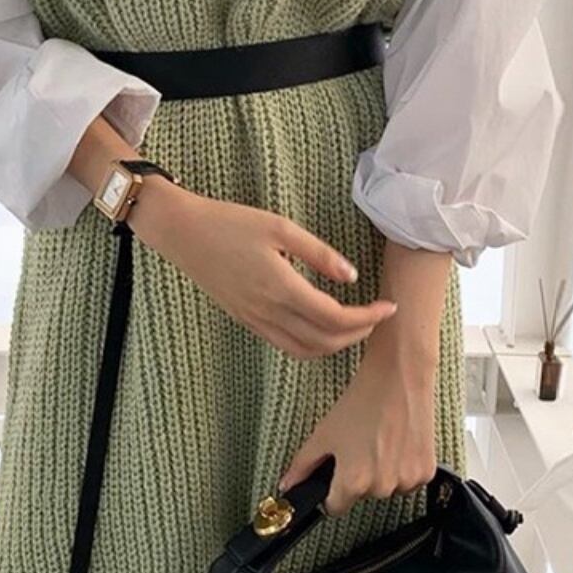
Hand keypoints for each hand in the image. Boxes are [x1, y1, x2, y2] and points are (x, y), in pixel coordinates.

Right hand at [128, 178, 397, 358]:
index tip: (388, 307)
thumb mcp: (280, 227)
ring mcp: (255, 320)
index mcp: (281, 287)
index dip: (367, 318)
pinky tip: (323, 325)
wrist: (184, 234)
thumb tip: (351, 277)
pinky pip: (286, 344)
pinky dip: (312, 344)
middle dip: (358, 333)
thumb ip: (319, 253)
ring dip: (336, 344)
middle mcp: (268, 312)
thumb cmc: (231, 223)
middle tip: (378, 316)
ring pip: (305, 350)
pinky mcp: (247, 320)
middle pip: (325, 341)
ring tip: (356, 324)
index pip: (335, 318)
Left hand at [277, 336, 438, 516]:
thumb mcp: (323, 433)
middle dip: (359, 476)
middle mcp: (382, 486)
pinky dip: (403, 467)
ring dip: (383, 473)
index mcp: (353, 481)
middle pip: (363, 495)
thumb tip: (287, 485)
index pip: (335, 507)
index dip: (332, 490)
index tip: (336, 474)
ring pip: (387, 488)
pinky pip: (409, 481)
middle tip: (360, 446)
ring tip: (380, 441)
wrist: (398, 378)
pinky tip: (398, 442)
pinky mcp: (426, 472)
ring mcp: (407, 480)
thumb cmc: (362, 401)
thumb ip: (302, 466)